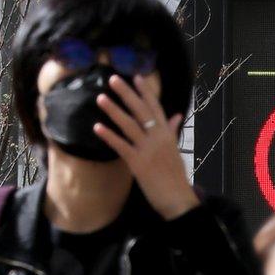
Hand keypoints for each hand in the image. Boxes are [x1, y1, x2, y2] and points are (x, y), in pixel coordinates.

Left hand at [93, 74, 199, 220]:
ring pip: (129, 125)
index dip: (146, 92)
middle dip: (127, 94)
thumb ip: (171, 131)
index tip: (136, 76)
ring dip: (114, 111)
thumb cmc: (176, 176)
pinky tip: (97, 127)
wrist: (177, 198)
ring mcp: (148, 150)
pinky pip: (121, 146)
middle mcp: (159, 138)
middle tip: (113, 79)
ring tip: (100, 98)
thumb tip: (175, 115)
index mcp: (167, 135)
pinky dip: (109, 136)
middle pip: (141, 111)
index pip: (156, 108)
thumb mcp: (175, 150)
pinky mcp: (138, 163)